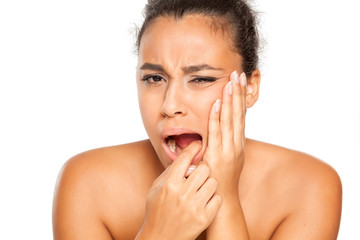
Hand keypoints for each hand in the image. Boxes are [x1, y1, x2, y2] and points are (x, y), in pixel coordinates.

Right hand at [136, 141, 221, 239]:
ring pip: (213, 182)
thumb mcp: (155, 189)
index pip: (185, 158)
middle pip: (204, 168)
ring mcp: (195, 207)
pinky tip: (205, 200)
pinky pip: (217, 198)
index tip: (198, 144)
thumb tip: (185, 156)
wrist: (160, 239)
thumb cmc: (157, 211)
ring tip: (202, 187)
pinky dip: (213, 197)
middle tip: (199, 172)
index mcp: (169, 185)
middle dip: (203, 167)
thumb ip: (169, 172)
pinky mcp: (204, 218)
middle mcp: (182, 194)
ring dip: (209, 182)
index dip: (193, 147)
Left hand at [203, 71, 246, 198]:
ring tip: (230, 82)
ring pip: (230, 120)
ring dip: (230, 100)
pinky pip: (217, 133)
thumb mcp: (224, 160)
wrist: (221, 202)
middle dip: (237, 93)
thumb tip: (216, 130)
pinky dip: (217, 118)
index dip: (240, 99)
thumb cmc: (219, 181)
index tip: (239, 82)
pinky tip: (217, 103)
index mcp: (237, 144)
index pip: (240, 116)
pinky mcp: (217, 155)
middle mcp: (235, 144)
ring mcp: (228, 149)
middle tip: (238, 74)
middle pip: (238, 114)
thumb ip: (221, 144)